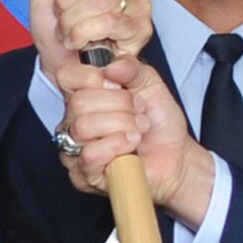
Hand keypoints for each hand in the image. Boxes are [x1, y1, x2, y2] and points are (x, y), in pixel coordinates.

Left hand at [28, 0, 149, 71]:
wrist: (57, 60)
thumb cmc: (55, 23)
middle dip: (68, 2)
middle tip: (61, 17)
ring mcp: (140, 6)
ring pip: (103, 1)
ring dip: (73, 21)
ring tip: (67, 32)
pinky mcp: (141, 31)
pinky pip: (111, 23)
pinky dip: (85, 33)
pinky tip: (79, 42)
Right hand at [56, 58, 215, 223]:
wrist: (176, 157)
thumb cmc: (159, 123)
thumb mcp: (150, 84)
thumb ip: (131, 68)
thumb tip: (111, 67)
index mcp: (84, 95)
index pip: (66, 76)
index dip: (94, 77)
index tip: (119, 85)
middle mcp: (73, 121)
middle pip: (78, 102)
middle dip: (119, 104)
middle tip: (139, 112)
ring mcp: (74, 149)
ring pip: (84, 127)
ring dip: (122, 125)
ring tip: (138, 130)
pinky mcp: (83, 176)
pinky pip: (90, 155)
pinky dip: (117, 145)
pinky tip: (131, 145)